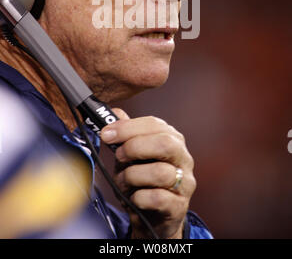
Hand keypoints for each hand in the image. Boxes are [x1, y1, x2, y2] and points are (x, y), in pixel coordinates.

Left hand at [100, 108, 195, 238]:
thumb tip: (114, 112)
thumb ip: (126, 134)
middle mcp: (183, 158)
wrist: (152, 217)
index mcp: (173, 139)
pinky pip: (158, 198)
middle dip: (135, 147)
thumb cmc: (142, 180)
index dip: (128, 127)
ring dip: (133, 176)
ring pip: (160, 172)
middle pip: (165, 144)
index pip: (155, 124)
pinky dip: (139, 197)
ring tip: (123, 181)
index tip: (107, 133)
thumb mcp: (132, 155)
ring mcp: (184, 183)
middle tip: (118, 155)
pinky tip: (133, 197)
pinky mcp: (179, 206)